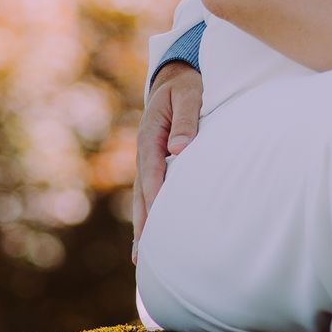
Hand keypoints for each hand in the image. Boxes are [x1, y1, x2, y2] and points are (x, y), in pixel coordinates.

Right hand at [134, 63, 203, 252]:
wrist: (180, 73)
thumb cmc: (189, 83)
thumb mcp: (189, 94)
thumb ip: (187, 119)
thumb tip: (179, 149)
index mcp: (151, 135)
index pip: (152, 171)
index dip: (154, 195)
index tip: (158, 220)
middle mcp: (145, 151)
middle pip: (142, 192)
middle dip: (142, 224)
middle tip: (142, 255)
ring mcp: (149, 159)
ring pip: (144, 197)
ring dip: (143, 226)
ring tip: (142, 257)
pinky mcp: (158, 163)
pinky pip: (152, 193)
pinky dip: (150, 214)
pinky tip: (154, 236)